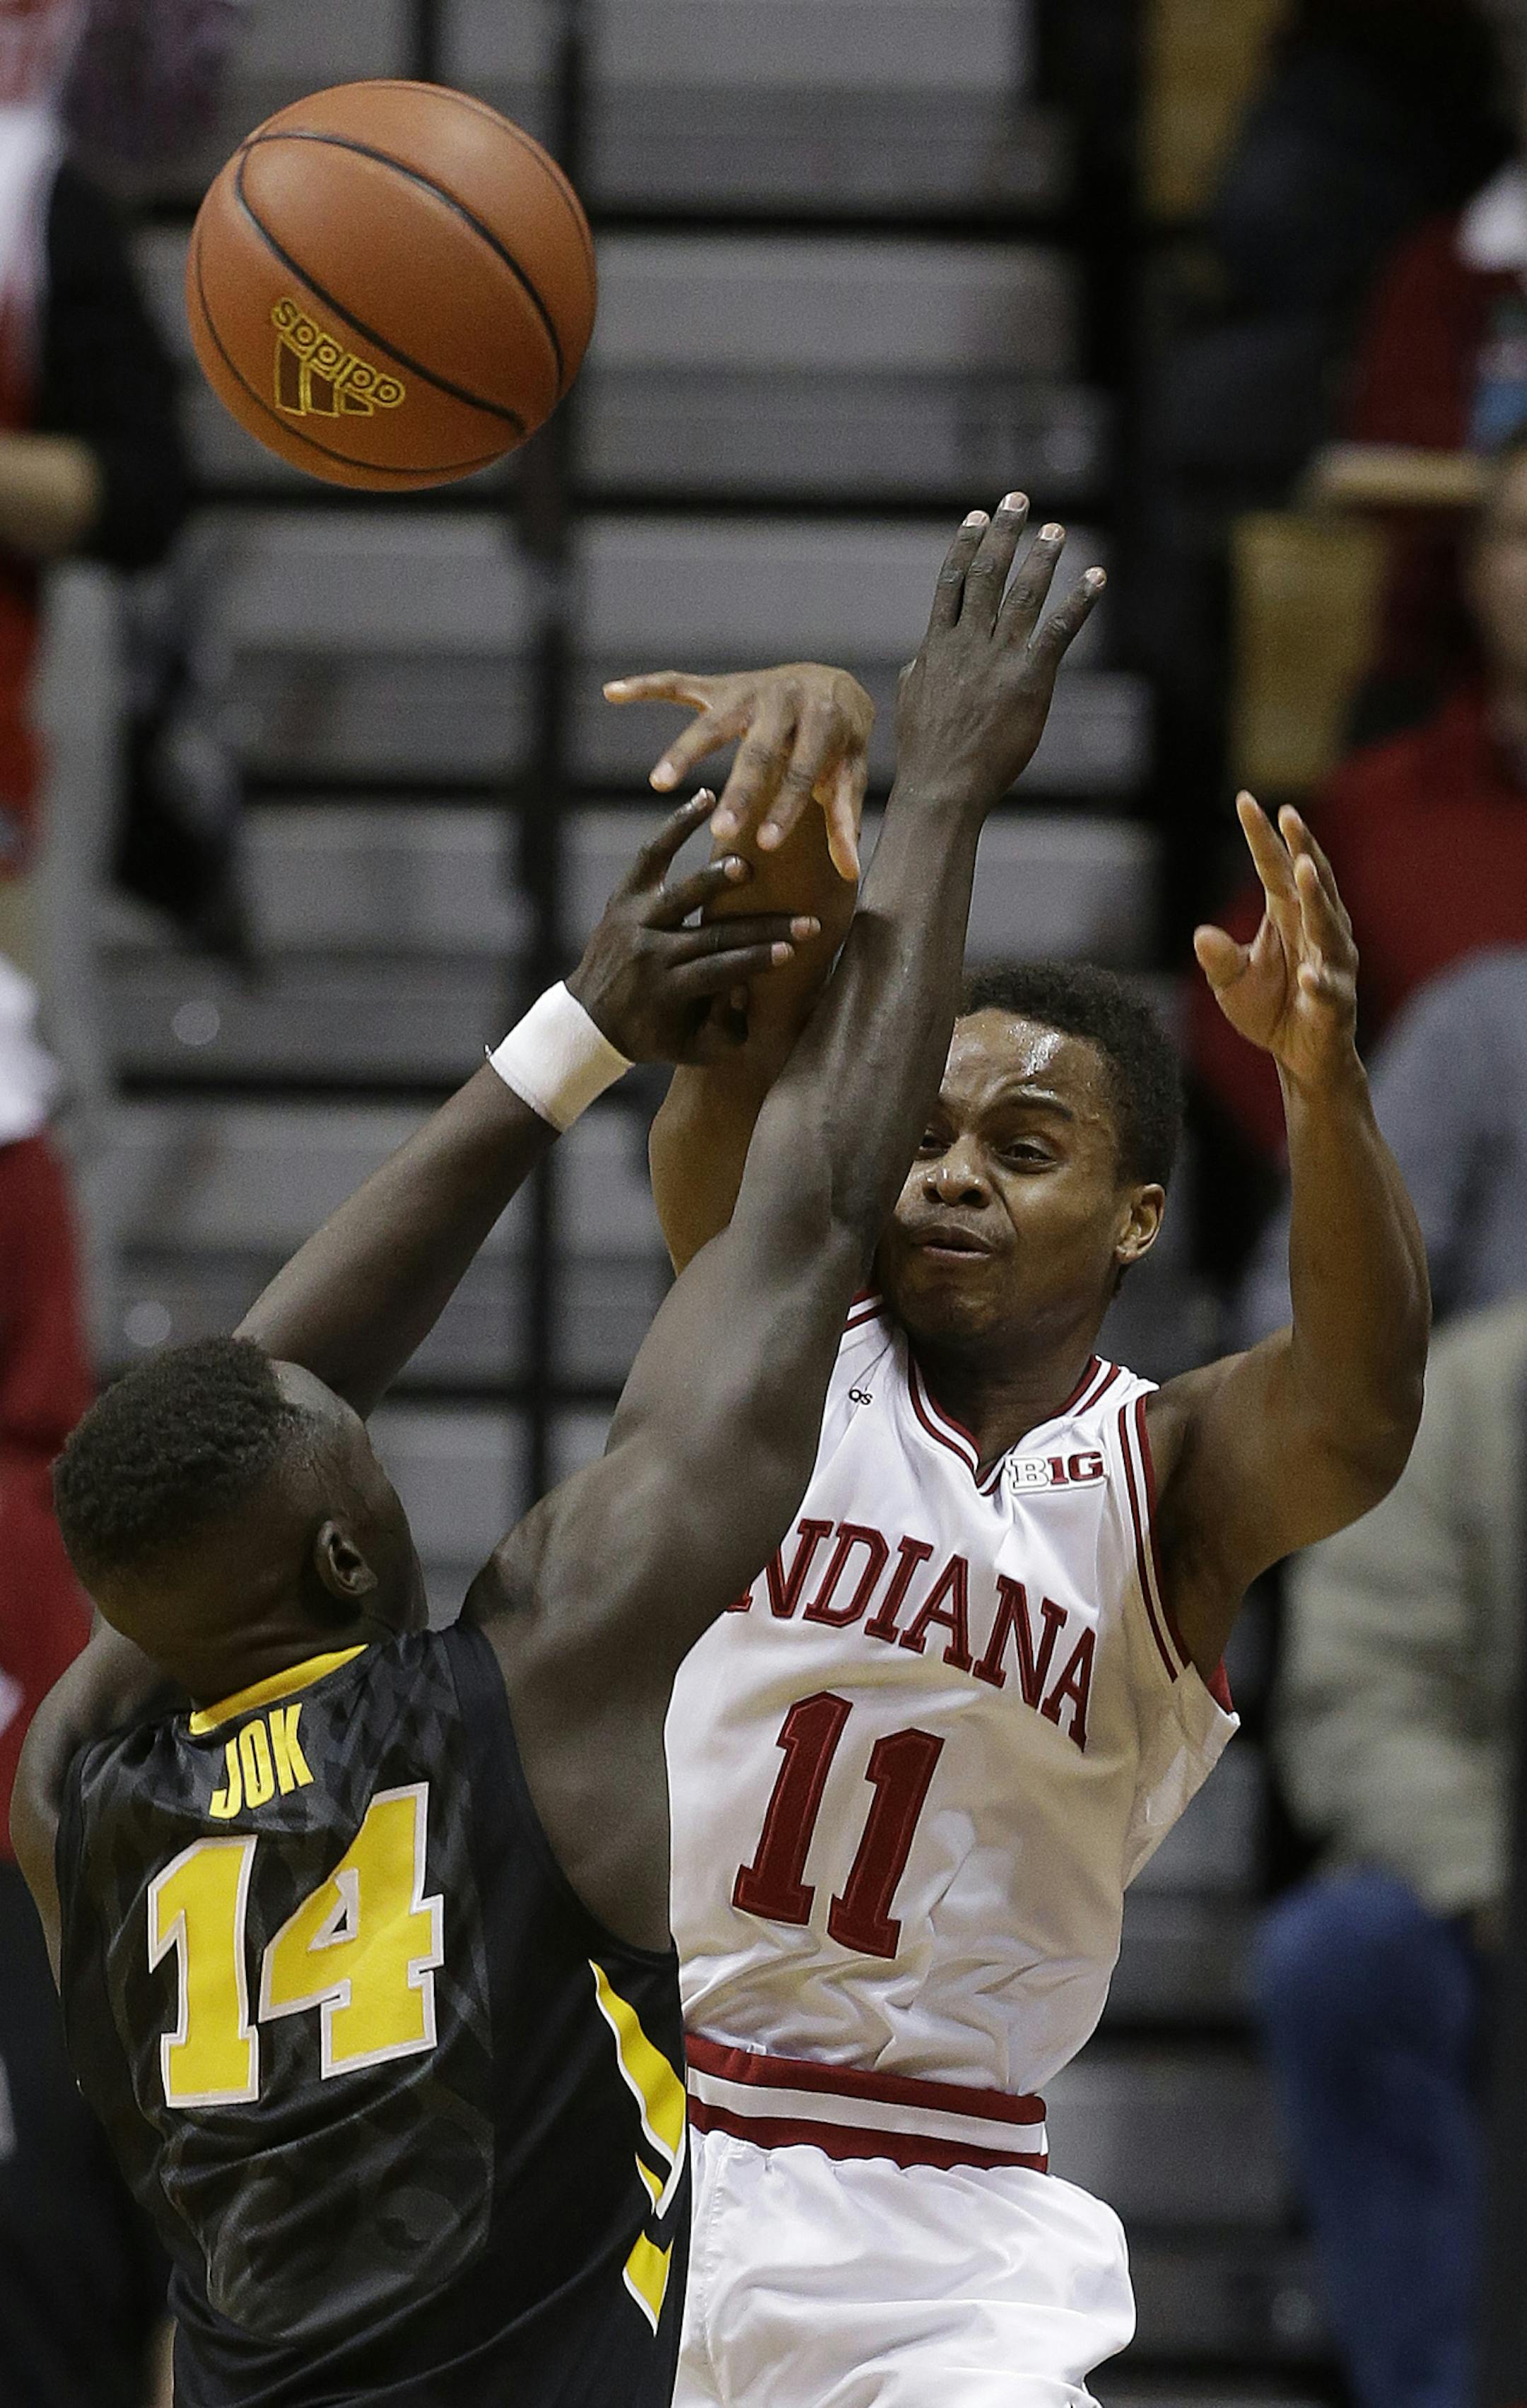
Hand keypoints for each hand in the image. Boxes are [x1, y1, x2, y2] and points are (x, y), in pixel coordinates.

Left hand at [567, 792, 819, 1065]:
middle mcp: (648, 952)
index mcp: (665, 990)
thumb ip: (725, 1030)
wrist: (590, 1020)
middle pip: (713, 934)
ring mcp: (634, 921)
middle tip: (806, 919)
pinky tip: (706, 800)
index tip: (794, 949)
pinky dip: (676, 827)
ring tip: (748, 866)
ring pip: (681, 893)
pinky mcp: (625, 896)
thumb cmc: (654, 1035)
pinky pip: (652, 856)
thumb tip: (746, 991)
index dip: (757, 960)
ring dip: (716, 879)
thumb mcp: (691, 1048)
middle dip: (763, 928)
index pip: (720, 970)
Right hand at [603, 663, 873, 880]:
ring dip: (684, 752)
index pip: (803, 770)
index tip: (765, 845)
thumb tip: (849, 873)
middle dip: (739, 792)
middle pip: (758, 751)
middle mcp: (784, 699)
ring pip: (712, 723)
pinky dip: (644, 686)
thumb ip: (844, 821)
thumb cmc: (840, 744)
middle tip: (720, 832)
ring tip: (659, 783)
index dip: (785, 807)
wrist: (834, 685)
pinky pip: (677, 683)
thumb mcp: (849, 777)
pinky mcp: (721, 686)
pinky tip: (612, 693)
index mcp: (823, 721)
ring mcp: (748, 691)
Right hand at [893, 495, 1102, 808]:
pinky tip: (1096, 577)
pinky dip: (1080, 601)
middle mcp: (968, 643)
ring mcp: (998, 660)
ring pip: (1023, 594)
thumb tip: (926, 650)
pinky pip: (1058, 631)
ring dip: (1042, 557)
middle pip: (987, 575)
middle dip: (1003, 533)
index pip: (952, 582)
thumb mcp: (913, 697)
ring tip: (1056, 530)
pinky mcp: (1029, 681)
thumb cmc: (927, 750)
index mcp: (937, 645)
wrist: (943, 786)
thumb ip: (924, 665)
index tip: (976, 517)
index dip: (966, 546)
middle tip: (1017, 500)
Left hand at [1194, 796, 1358, 1087]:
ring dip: (1315, 896)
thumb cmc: (1270, 1008)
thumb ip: (1218, 960)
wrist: (1300, 1056)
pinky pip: (1328, 989)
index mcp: (1287, 916)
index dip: (1261, 836)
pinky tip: (1307, 976)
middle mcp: (1314, 930)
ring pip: (1327, 924)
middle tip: (1288, 815)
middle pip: (1309, 882)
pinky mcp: (1336, 1002)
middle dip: (1301, 847)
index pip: (1273, 868)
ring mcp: (1331, 964)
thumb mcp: (1231, 983)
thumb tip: (1201, 935)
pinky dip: (1319, 982)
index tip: (1244, 800)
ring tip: (1302, 867)